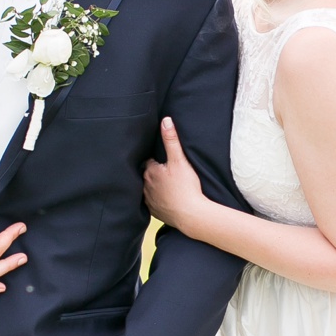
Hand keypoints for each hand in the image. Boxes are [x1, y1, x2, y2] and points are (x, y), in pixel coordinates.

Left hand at [143, 118, 208, 235]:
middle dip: (153, 172)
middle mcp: (145, 186)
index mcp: (150, 171)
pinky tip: (165, 199)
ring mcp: (148, 200)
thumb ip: (171, 140)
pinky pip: (152, 203)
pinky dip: (157, 200)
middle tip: (164, 171)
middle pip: (146, 175)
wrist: (191, 214)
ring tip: (165, 185)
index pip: (148, 161)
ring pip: (148, 189)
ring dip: (153, 186)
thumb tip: (165, 120)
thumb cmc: (186, 187)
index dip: (155, 159)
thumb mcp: (180, 160)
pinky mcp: (154, 211)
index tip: (162, 160)